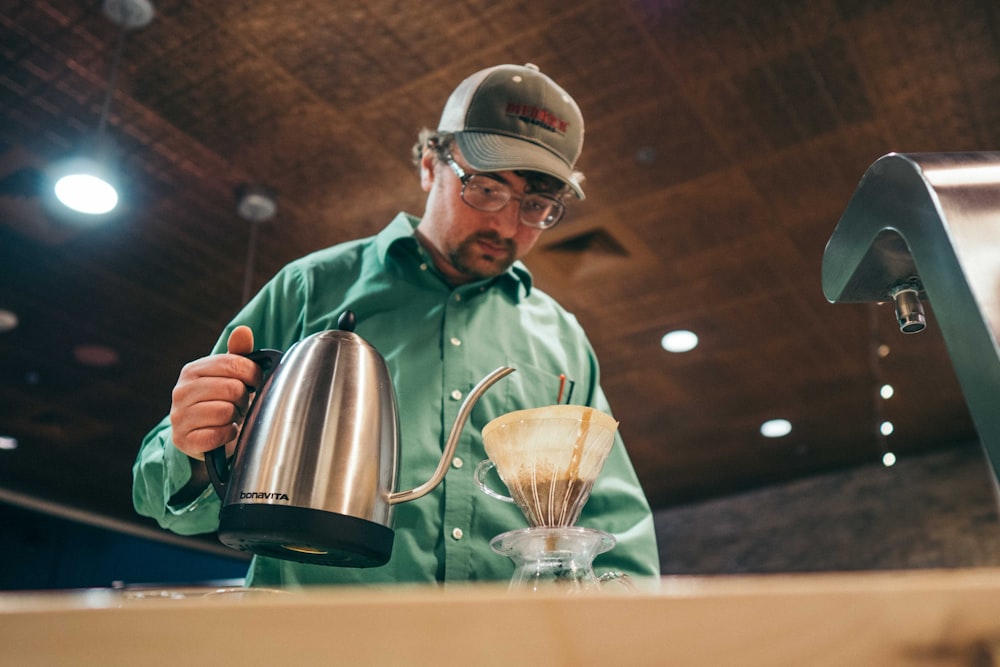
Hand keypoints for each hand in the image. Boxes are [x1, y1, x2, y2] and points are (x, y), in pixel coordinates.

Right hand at [169, 326, 262, 458]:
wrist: (204, 435)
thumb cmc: (221, 400)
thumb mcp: (229, 376)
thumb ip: (238, 354)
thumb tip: (243, 330)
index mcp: (192, 370)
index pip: (232, 363)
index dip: (252, 373)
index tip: (256, 382)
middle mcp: (180, 391)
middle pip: (232, 388)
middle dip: (244, 398)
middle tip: (240, 403)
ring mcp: (178, 416)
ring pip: (225, 411)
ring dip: (235, 417)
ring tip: (230, 416)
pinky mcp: (182, 440)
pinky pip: (217, 435)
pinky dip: (228, 434)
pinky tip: (225, 431)